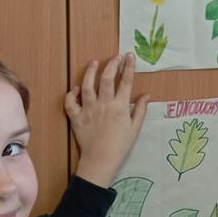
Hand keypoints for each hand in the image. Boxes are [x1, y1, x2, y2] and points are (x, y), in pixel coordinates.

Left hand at [65, 53, 148, 186]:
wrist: (101, 160)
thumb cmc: (121, 146)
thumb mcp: (135, 128)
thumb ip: (141, 110)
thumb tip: (147, 95)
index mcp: (120, 106)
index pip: (126, 81)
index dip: (129, 67)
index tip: (130, 56)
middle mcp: (104, 104)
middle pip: (107, 78)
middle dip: (112, 64)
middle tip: (116, 57)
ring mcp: (88, 109)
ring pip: (87, 85)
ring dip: (90, 72)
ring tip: (94, 62)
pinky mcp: (76, 117)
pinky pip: (70, 103)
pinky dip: (71, 94)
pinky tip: (75, 88)